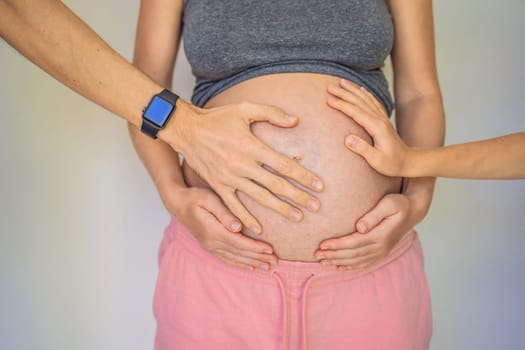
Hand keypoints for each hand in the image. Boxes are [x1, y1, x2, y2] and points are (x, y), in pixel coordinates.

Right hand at [161, 100, 323, 233]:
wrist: (186, 130)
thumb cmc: (217, 118)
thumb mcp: (244, 108)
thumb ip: (271, 113)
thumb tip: (295, 120)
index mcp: (251, 146)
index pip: (284, 165)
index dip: (304, 176)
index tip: (319, 186)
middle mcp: (242, 164)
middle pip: (276, 185)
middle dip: (298, 196)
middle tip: (316, 206)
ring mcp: (230, 178)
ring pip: (260, 197)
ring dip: (280, 209)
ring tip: (298, 217)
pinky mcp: (218, 186)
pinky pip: (234, 206)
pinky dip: (246, 218)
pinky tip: (259, 229)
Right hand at [164, 186, 277, 270]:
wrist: (177, 204)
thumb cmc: (195, 197)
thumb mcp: (209, 199)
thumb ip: (224, 213)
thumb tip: (238, 227)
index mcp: (213, 231)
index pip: (239, 243)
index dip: (256, 248)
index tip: (270, 249)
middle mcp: (211, 243)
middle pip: (239, 254)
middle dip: (258, 258)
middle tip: (276, 261)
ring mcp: (209, 247)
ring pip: (234, 259)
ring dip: (252, 263)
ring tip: (268, 266)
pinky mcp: (209, 247)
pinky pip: (227, 259)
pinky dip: (240, 264)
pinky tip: (251, 267)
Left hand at [315, 194, 413, 269]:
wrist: (413, 211)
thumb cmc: (399, 204)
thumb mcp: (389, 204)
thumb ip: (374, 215)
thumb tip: (359, 227)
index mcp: (380, 235)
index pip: (354, 243)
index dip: (337, 245)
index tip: (322, 245)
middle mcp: (380, 247)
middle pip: (352, 254)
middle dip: (333, 255)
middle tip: (317, 255)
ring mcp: (381, 251)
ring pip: (356, 260)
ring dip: (338, 262)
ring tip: (322, 261)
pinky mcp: (381, 252)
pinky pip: (364, 263)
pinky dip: (350, 266)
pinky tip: (339, 267)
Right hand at [327, 79, 418, 176]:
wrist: (409, 162)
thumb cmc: (392, 164)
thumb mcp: (377, 161)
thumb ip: (363, 149)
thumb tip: (347, 139)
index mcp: (376, 127)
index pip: (355, 112)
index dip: (341, 105)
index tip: (329, 100)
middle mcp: (379, 119)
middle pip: (359, 102)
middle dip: (343, 93)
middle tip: (329, 86)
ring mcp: (382, 118)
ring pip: (365, 99)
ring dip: (352, 90)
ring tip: (341, 82)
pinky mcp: (383, 120)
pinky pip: (373, 102)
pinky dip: (365, 93)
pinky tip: (360, 89)